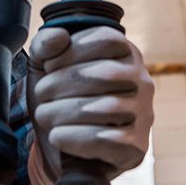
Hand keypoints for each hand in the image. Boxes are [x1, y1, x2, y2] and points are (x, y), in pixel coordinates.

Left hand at [26, 26, 153, 184]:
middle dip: (63, 83)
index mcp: (125, 54)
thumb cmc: (59, 98)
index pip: (108, 40)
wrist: (63, 148)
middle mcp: (142, 81)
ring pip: (107, 108)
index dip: (72, 51)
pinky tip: (57, 136)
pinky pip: (108, 140)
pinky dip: (76, 138)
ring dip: (65, 111)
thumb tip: (58, 36)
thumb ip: (46, 44)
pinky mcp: (136, 147)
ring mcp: (143, 115)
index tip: (48, 66)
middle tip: (42, 93)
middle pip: (106, 74)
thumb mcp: (45, 66)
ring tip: (44, 115)